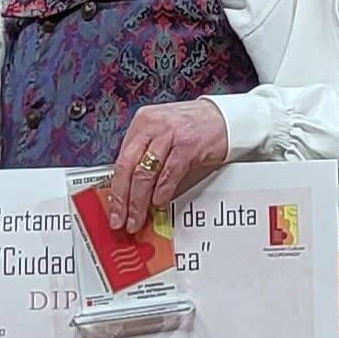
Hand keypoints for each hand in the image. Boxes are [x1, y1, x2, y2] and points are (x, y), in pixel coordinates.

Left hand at [103, 101, 233, 229]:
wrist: (224, 118)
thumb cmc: (193, 127)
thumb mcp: (162, 133)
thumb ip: (146, 153)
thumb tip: (130, 187)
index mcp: (143, 122)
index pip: (120, 159)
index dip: (114, 188)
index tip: (113, 207)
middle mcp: (153, 126)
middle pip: (127, 168)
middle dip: (121, 199)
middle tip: (119, 219)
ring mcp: (170, 135)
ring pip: (144, 174)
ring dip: (139, 202)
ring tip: (137, 218)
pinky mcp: (188, 146)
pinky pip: (168, 175)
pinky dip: (161, 193)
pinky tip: (158, 203)